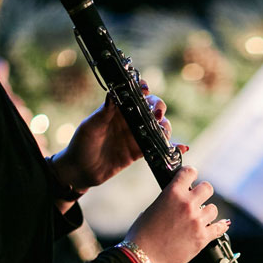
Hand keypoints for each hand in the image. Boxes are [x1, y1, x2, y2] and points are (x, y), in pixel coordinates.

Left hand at [50, 82, 172, 192]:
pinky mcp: (140, 152)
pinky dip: (172, 147)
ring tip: (164, 133)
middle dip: (159, 108)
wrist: (80, 172)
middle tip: (157, 115)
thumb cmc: (81, 145)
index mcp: (117, 109)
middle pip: (152, 109)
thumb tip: (113, 94)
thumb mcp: (90, 127)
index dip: (143, 90)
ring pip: (159, 127)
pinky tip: (182, 148)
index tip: (146, 90)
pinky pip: (159, 147)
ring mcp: (137, 136)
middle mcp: (130, 120)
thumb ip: (104, 112)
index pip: (134, 94)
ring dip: (166, 127)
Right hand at [124, 165, 229, 262]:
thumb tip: (176, 201)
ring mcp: (197, 221)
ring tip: (199, 218)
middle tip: (198, 199)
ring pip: (213, 208)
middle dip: (202, 192)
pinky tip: (219, 225)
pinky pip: (220, 228)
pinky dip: (220, 227)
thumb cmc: (142, 235)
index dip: (191, 174)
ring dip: (207, 212)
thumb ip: (168, 201)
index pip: (189, 173)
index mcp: (172, 193)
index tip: (192, 177)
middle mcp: (187, 204)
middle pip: (207, 188)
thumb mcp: (151, 209)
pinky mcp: (202, 237)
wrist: (143, 258)